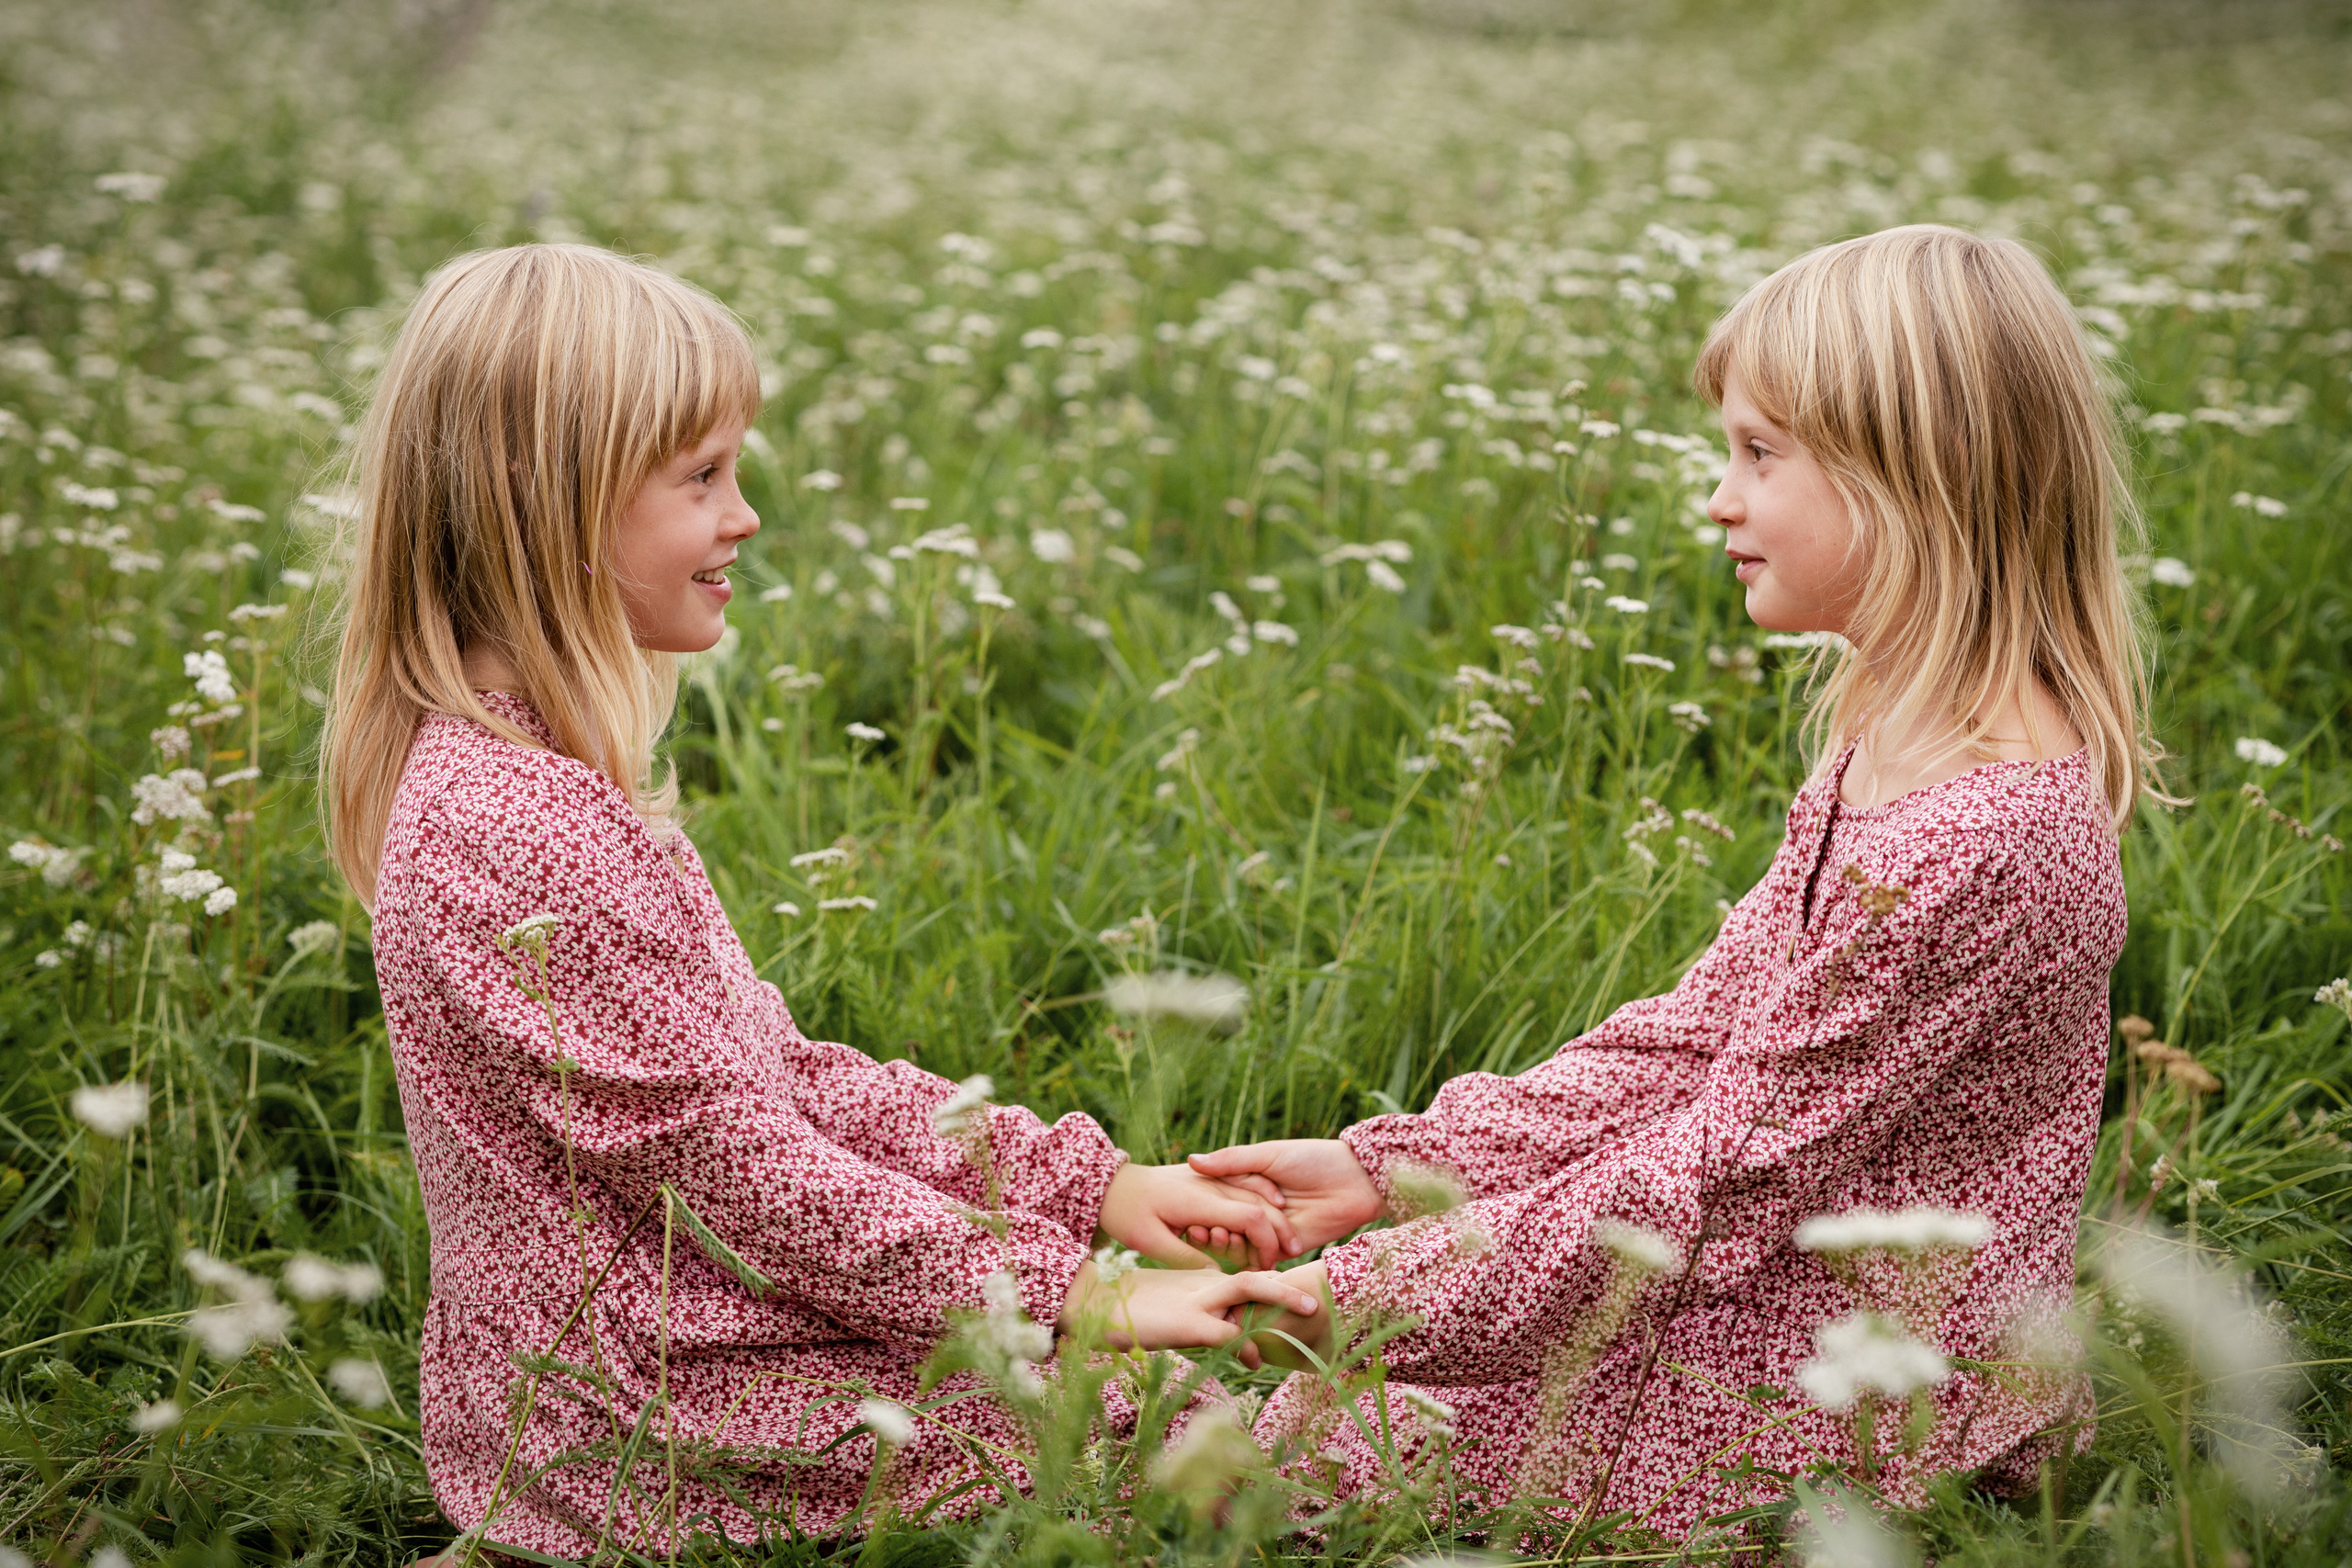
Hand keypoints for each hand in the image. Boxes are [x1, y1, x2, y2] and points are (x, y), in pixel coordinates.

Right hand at [1058, 1260, 1321, 1369]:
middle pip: (1252, 1276)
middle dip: (1285, 1285)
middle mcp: (1201, 1285)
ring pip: (1247, 1289)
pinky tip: (1257, 1358)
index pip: (1243, 1280)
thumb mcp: (1164, 1313)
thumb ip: (1193, 1321)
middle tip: (1316, 1299)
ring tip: (1309, 1309)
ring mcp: (1194, 1300)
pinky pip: (1225, 1331)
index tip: (1296, 1302)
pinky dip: (1245, 1342)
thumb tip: (1218, 1340)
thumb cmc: (1121, 1310)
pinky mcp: (1186, 1322)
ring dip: (1279, 1297)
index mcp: (1198, 1281)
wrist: (1085, 1305)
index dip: (1271, 1288)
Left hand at [1097, 1162, 1299, 1271]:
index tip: (1269, 1266)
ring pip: (1255, 1191)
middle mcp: (1210, 1183)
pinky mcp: (1208, 1176)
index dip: (1266, 1242)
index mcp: (1198, 1200)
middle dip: (1280, 1231)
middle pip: (1260, 1203)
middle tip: (1289, 1257)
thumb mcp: (1151, 1243)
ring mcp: (1210, 1176)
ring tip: (1284, 1243)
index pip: (1249, 1217)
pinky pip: (1244, 1182)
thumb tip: (1220, 1276)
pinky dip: (1262, 1199)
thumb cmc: (1126, 1214)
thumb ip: (1188, 1259)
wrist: (1110, 1182)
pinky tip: (1271, 1215)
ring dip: (1274, 1215)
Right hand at [1186, 1139, 1383, 1252]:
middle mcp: (1255, 1210)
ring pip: (1240, 1245)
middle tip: (1200, 1231)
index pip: (1215, 1200)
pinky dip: (1250, 1259)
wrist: (1356, 1181)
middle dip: (1211, 1229)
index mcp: (1247, 1185)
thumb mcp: (1269, 1155)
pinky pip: (1264, 1258)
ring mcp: (1270, 1231)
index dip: (1200, 1208)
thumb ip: (1232, 1161)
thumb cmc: (1313, 1158)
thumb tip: (1191, 1160)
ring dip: (1227, 1245)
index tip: (1187, 1213)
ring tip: (1218, 1239)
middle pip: (1224, 1225)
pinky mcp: (1287, 1249)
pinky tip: (1239, 1255)